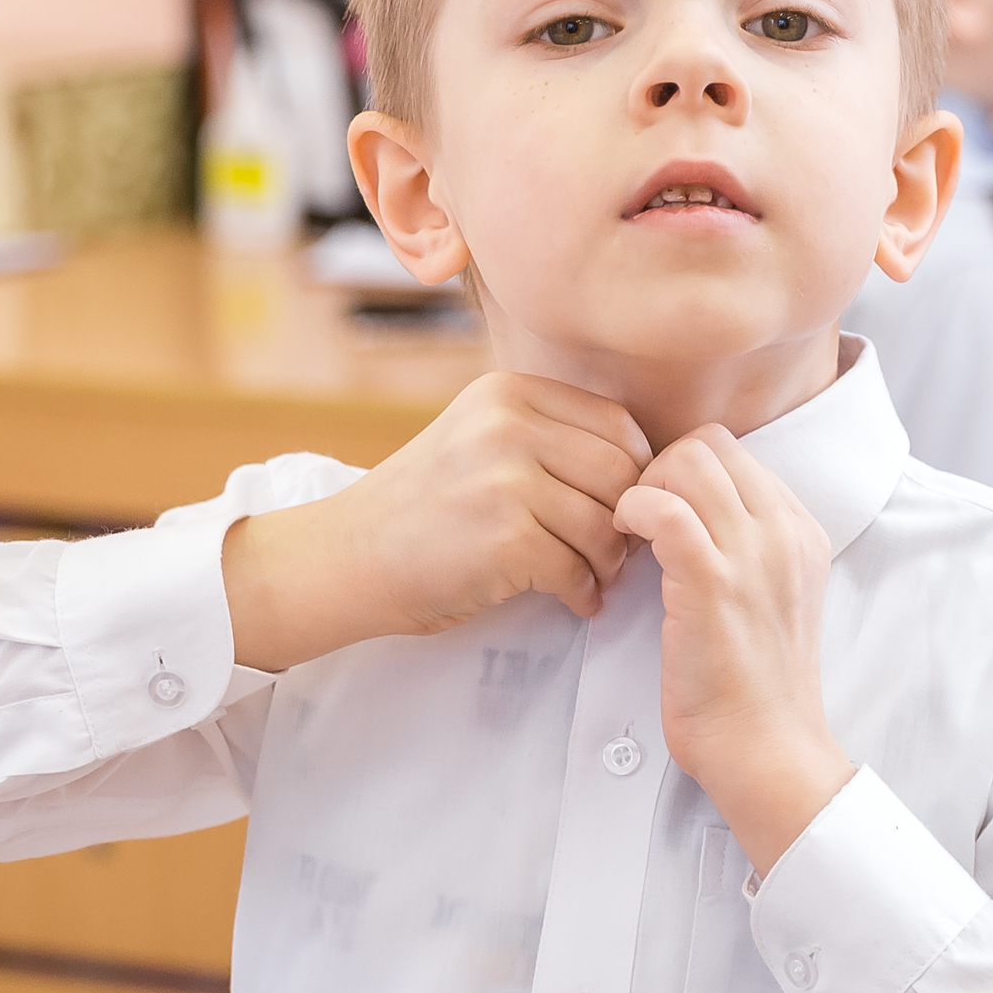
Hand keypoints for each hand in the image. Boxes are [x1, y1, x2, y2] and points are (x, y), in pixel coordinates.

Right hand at [223, 371, 650, 670]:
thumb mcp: (479, 438)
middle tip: (615, 550)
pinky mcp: (504, 537)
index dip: (637, 473)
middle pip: (622, 472)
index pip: (618, 425)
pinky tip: (572, 599)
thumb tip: (644, 468)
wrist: (348, 556)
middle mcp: (509, 425)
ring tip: (592, 576)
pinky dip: (582, 592)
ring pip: (606, 523)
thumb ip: (548, 437)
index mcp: (510, 393)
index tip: (624, 507)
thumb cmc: (424, 507)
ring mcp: (506, 479)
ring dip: (608, 562)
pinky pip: (577, 567)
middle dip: (629, 520)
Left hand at [613, 425, 854, 873]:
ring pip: (688, 461)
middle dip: (661, 466)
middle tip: (638, 518)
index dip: (686, 471)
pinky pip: (662, 507)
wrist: (766, 749)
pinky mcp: (712, 581)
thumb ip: (746, 553)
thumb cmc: (753, 689)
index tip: (660, 510)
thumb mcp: (770, 601)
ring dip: (643, 486)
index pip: (736, 454)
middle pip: (711, 444)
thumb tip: (688, 516)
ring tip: (629, 531)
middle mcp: (784, 533)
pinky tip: (623, 543)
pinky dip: (631, 511)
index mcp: (800, 534)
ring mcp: (752, 554)